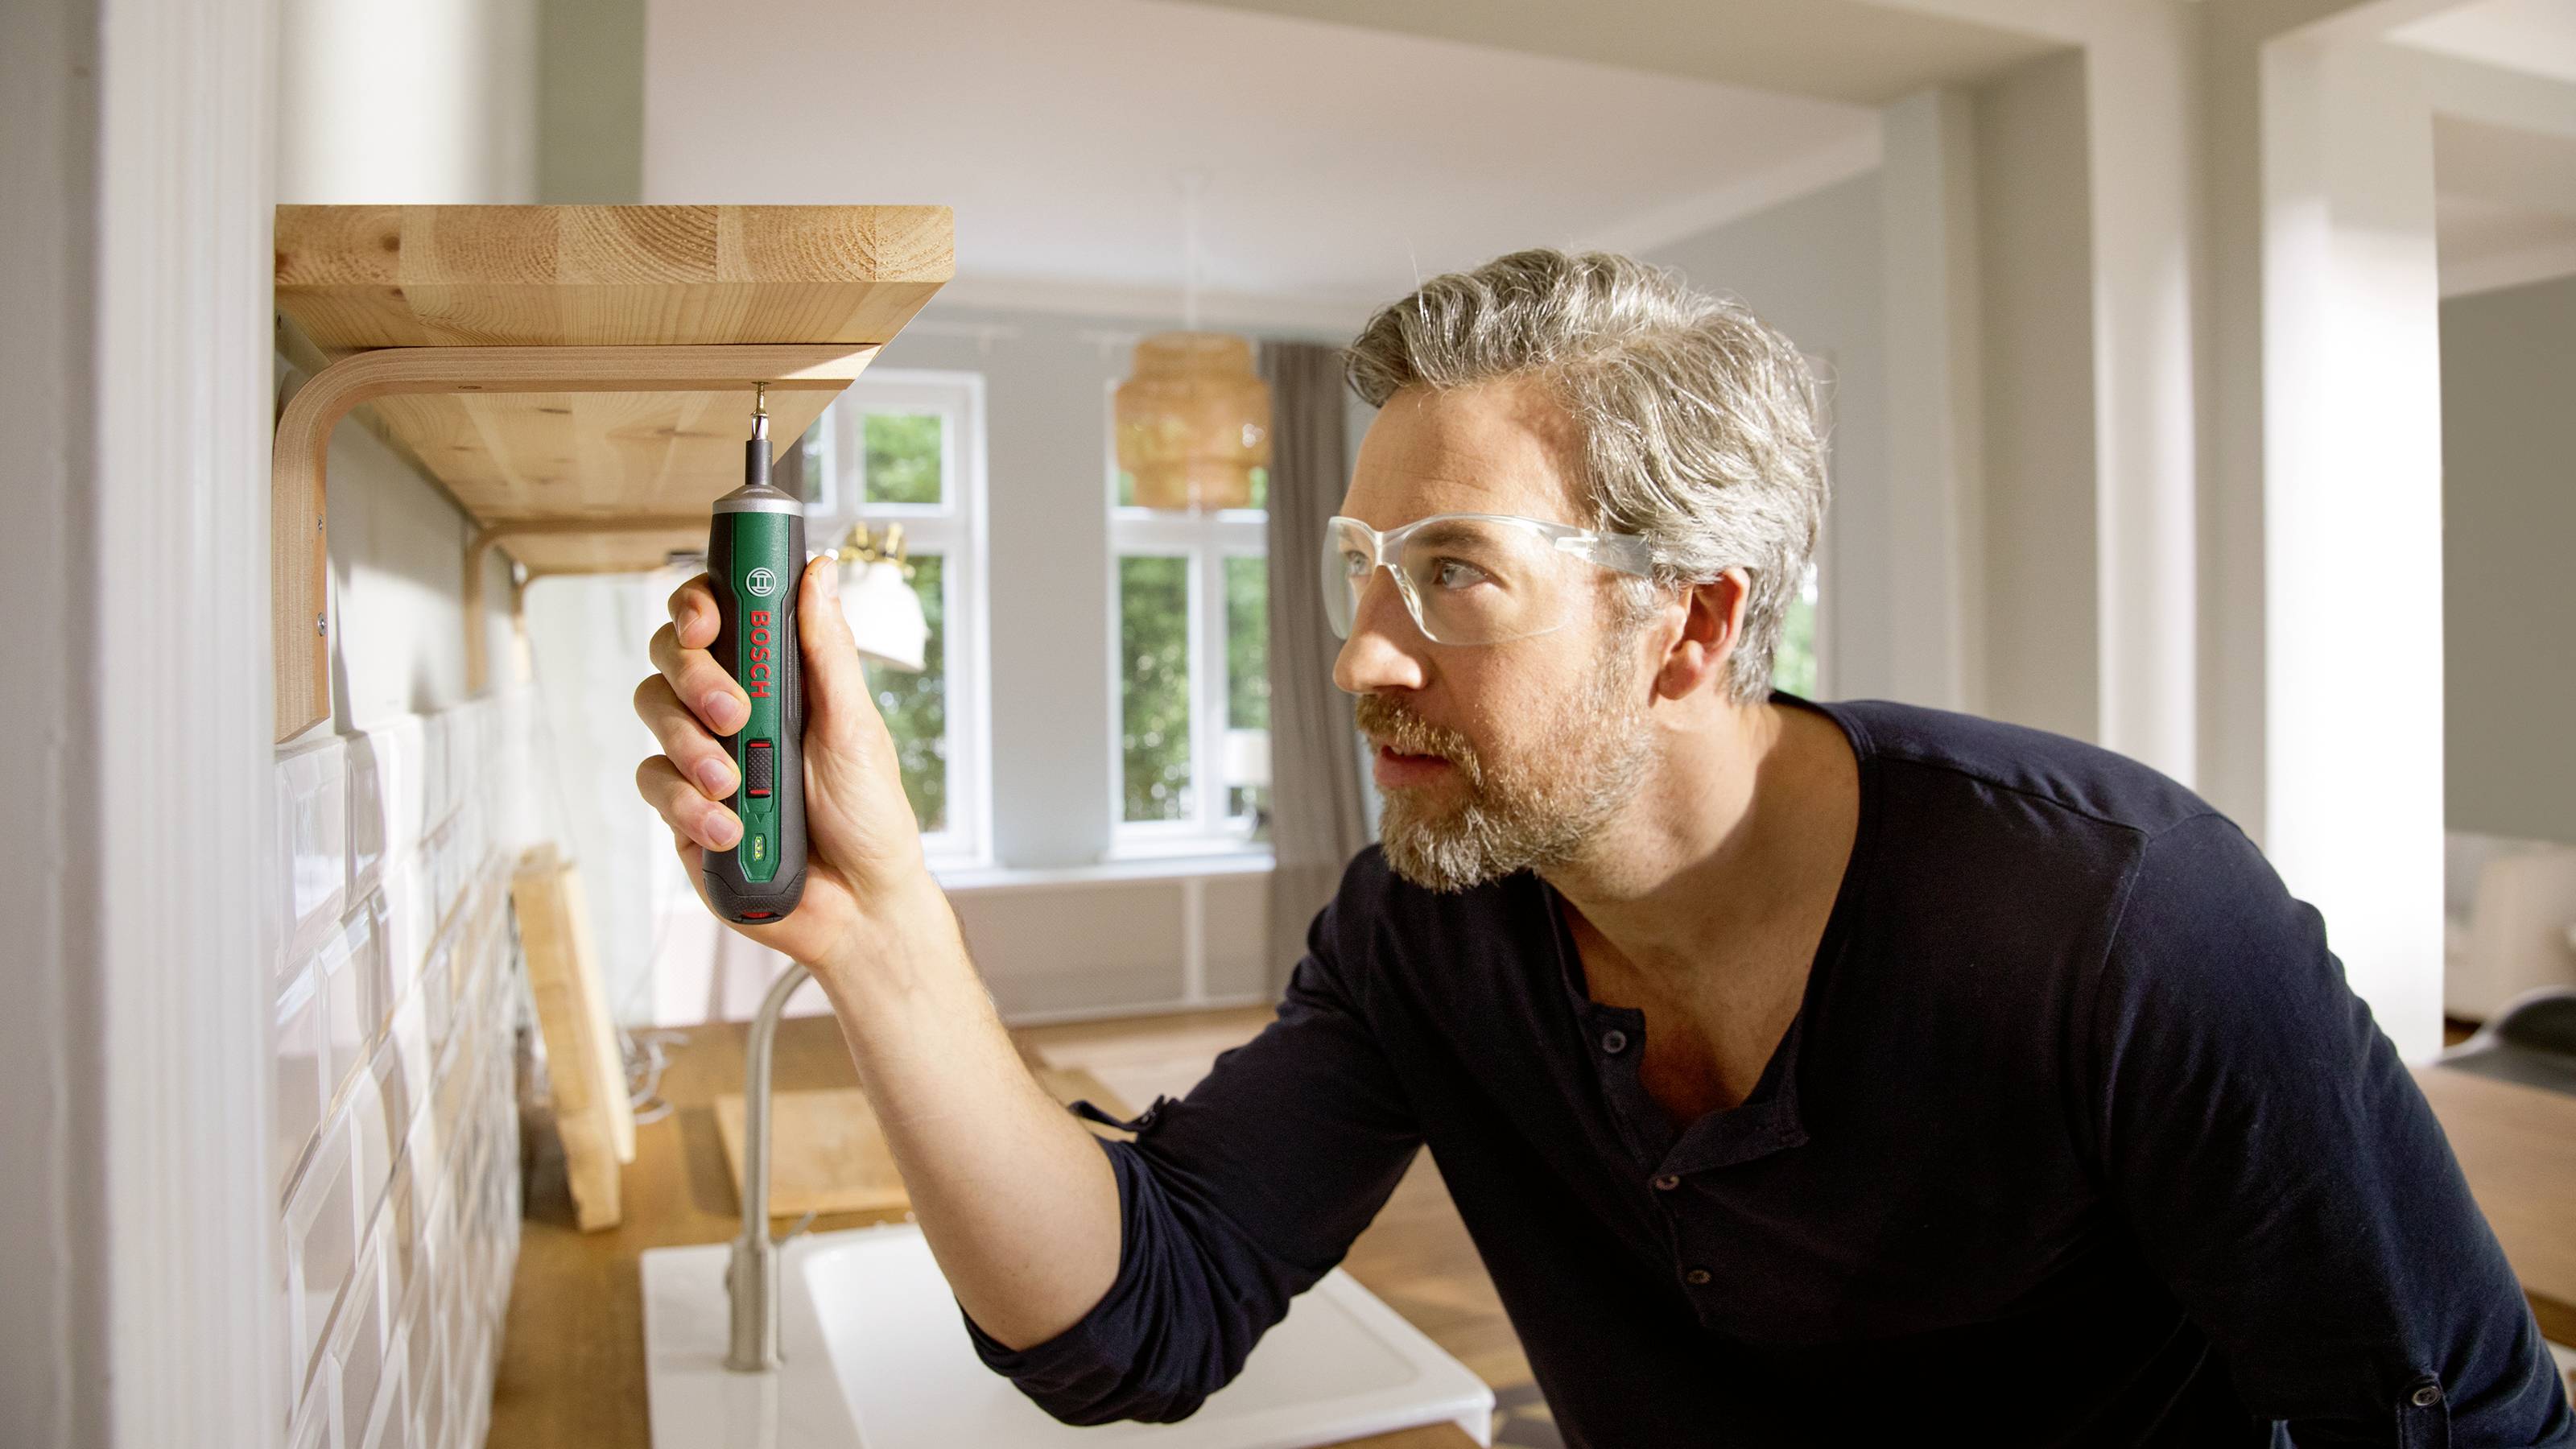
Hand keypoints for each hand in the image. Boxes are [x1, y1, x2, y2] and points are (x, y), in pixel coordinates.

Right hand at [634, 555, 940, 981]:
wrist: (859, 907)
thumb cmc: (869, 815)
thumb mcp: (856, 726)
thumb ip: (827, 650)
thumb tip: (819, 571)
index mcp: (776, 679)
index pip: (719, 617)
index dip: (698, 604)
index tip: (706, 619)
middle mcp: (733, 710)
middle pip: (672, 656)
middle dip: (695, 677)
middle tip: (734, 712)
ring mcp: (703, 758)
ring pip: (655, 716)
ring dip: (693, 747)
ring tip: (737, 785)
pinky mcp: (683, 810)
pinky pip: (655, 785)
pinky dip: (689, 805)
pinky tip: (729, 828)